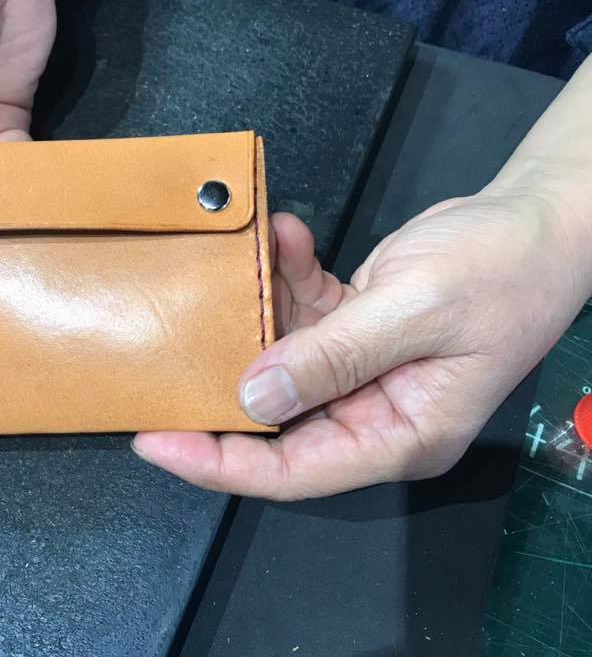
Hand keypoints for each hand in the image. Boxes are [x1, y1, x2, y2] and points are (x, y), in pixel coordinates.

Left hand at [132, 193, 588, 498]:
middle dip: (217, 388)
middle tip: (157, 364)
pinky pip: (302, 313)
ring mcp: (361, 371)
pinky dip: (287, 277)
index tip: (155, 442)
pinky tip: (282, 235)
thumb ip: (334, 356)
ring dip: (255, 310)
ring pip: (280, 360)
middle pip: (275, 422)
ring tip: (232, 266)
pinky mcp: (353, 330)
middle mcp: (372, 412)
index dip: (218, 463)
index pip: (292, 471)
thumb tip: (254, 397)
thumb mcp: (416, 312)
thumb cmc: (500, 271)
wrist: (537, 222)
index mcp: (398, 435)